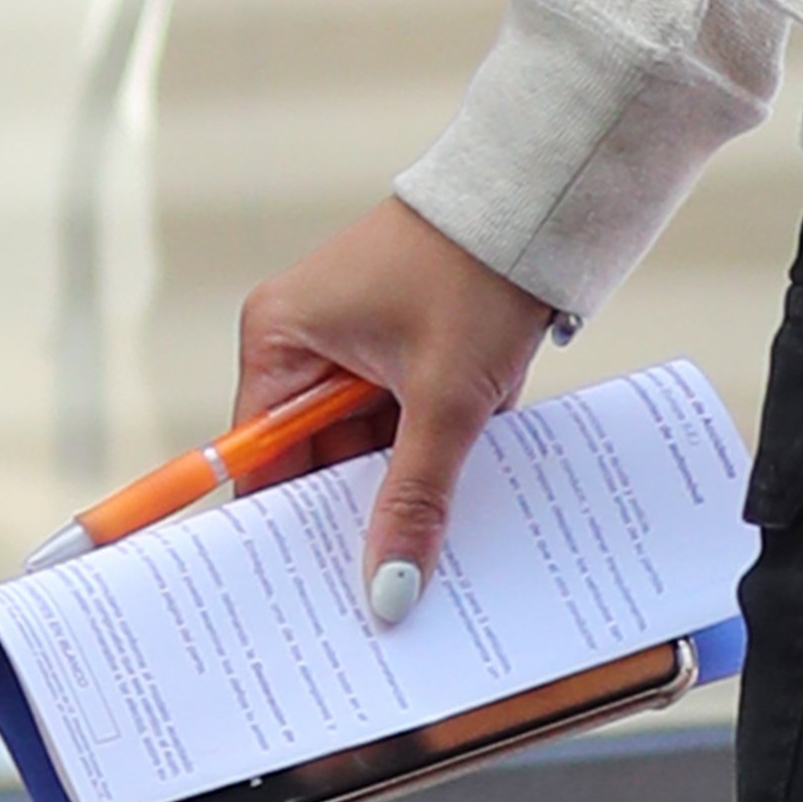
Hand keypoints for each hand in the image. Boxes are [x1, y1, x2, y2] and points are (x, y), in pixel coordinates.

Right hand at [235, 198, 554, 622]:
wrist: (544, 194)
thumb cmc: (478, 272)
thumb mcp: (446, 398)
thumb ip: (413, 499)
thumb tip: (387, 596)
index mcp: (279, 338)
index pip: (258, 464)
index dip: (281, 535)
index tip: (297, 607)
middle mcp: (303, 339)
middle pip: (314, 462)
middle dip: (354, 516)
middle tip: (378, 601)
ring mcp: (351, 341)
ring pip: (364, 448)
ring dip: (401, 485)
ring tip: (426, 560)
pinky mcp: (398, 342)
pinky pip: (398, 421)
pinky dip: (428, 452)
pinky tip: (457, 500)